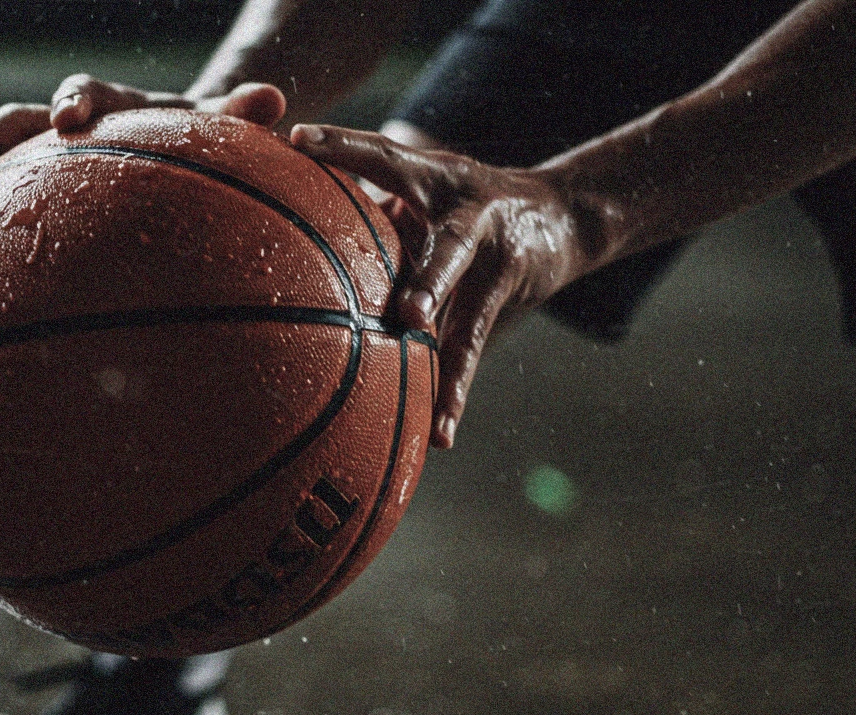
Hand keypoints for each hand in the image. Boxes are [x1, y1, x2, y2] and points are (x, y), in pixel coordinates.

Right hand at [0, 75, 286, 180]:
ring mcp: (44, 165)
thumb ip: (244, 112)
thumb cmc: (205, 137)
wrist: (179, 146)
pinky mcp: (34, 198)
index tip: (67, 120)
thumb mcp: (226, 125)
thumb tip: (276, 98)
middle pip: (16, 124)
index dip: (73, 101)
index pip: (86, 91)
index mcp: (112, 105)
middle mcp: (67, 129)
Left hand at [290, 124, 597, 448]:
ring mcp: (488, 249)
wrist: (564, 215)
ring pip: (456, 283)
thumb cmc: (464, 204)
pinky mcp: (503, 291)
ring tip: (411, 322)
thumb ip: (374, 207)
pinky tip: (441, 434)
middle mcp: (461, 208)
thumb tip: (291, 225)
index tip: (298, 138)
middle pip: (427, 215)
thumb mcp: (423, 190)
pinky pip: (471, 347)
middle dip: (395, 215)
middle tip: (362, 232)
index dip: (341, 144)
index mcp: (430, 177)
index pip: (379, 155)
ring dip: (433, 298)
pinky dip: (454, 391)